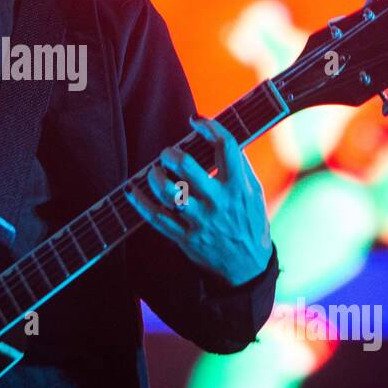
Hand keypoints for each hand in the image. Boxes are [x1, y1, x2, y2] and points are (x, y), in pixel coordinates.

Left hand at [125, 115, 272, 285]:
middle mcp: (219, 202)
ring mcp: (200, 221)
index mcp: (238, 187)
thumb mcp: (253, 193)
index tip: (196, 120)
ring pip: (169, 191)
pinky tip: (133, 190)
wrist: (248, 266)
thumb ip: (239, 167)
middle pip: (187, 166)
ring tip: (155, 171)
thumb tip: (218, 138)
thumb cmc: (250, 222)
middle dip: (171, 153)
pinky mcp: (185, 237)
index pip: (225, 146)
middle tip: (168, 153)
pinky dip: (140, 202)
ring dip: (155, 175)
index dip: (209, 127)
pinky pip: (156, 217)